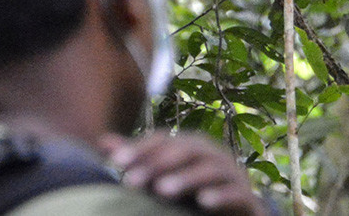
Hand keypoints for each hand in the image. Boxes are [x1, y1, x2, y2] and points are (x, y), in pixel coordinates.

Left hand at [98, 132, 266, 215]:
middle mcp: (211, 153)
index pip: (164, 140)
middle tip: (131, 182)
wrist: (238, 210)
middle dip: (157, 164)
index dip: (141, 148)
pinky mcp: (245, 195)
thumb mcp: (165, 174)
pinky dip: (219, 195)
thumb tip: (103, 142)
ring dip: (185, 178)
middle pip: (184, 151)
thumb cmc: (193, 188)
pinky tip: (203, 202)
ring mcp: (230, 172)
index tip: (116, 161)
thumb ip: (140, 159)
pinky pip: (234, 191)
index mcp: (190, 146)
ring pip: (208, 169)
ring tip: (162, 191)